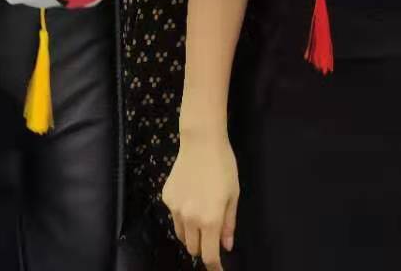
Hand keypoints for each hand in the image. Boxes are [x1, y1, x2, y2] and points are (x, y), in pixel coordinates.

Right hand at [162, 130, 239, 270]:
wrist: (201, 142)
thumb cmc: (224, 167)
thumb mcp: (233, 196)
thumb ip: (229, 223)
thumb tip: (226, 246)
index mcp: (209, 220)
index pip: (208, 255)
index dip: (214, 266)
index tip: (219, 270)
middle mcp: (190, 218)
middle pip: (192, 248)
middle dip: (202, 247)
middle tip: (212, 235)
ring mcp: (175, 208)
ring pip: (181, 234)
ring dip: (192, 234)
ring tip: (201, 215)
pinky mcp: (166, 197)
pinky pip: (174, 216)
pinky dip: (183, 216)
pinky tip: (191, 197)